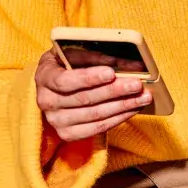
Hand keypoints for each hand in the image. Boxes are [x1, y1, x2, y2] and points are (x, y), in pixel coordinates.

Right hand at [35, 50, 151, 142]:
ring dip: (123, 106)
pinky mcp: (68, 134)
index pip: (65, 81)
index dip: (89, 78)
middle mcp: (46, 101)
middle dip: (115, 91)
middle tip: (137, 84)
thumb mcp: (71, 53)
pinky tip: (133, 108)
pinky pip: (98, 128)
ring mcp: (56, 121)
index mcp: (44, 76)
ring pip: (95, 115)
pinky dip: (119, 118)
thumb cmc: (66, 65)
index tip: (111, 72)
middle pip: (85, 99)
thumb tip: (120, 60)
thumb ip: (90, 55)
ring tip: (143, 97)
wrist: (53, 88)